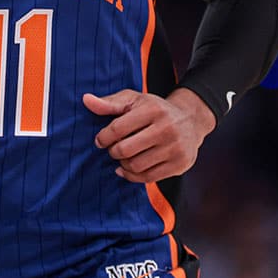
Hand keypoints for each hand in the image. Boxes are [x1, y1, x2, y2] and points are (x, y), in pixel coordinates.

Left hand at [81, 88, 215, 182]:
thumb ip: (109, 103)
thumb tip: (86, 100)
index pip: (117, 128)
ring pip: (136, 165)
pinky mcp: (180, 164)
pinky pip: (148, 177)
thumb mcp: (134, 100)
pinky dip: (133, 175)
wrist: (191, 121)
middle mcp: (167, 128)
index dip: (103, 137)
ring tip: (124, 156)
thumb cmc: (156, 110)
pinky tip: (128, 168)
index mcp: (153, 110)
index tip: (100, 140)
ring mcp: (175, 148)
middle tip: (113, 148)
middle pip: (125, 150)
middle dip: (113, 151)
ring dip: (123, 163)